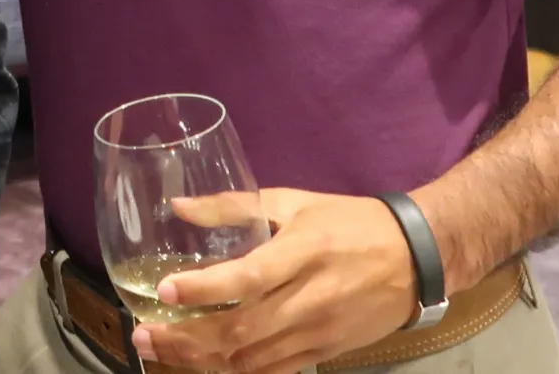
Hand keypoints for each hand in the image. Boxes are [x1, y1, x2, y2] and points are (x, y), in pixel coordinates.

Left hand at [131, 189, 417, 373]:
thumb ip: (233, 205)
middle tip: (144, 334)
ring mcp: (318, 332)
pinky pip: (275, 372)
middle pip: (242, 330)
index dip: (204, 290)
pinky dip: (237, 372)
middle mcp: (309, 299)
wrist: (414, 259)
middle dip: (188, 338)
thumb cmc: (346, 221)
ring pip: (253, 359)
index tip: (164, 291)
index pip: (247, 278)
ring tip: (162, 349)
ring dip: (203, 360)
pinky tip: (206, 364)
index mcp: (300, 253)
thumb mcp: (290, 201)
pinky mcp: (325, 353)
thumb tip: (177, 206)